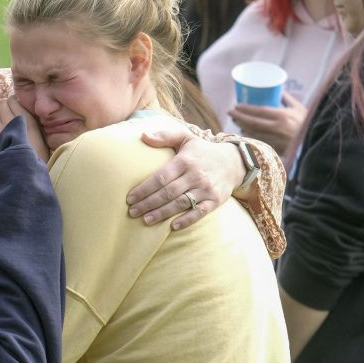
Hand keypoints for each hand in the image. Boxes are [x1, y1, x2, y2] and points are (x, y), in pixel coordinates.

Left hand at [0, 96, 48, 161]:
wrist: (20, 175)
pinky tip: (0, 135)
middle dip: (5, 106)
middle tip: (12, 114)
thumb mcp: (42, 140)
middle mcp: (8, 121)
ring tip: (5, 124)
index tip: (18, 107)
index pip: (13, 100)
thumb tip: (26, 116)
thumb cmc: (37, 159)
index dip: (14, 102)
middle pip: (1, 104)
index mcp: (24, 119)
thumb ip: (33, 125)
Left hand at [126, 127, 243, 229]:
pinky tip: (173, 226)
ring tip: (146, 220)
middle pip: (168, 192)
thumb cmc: (201, 151)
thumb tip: (143, 135)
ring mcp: (206, 189)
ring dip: (162, 213)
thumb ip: (165, 136)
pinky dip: (187, 220)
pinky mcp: (215, 200)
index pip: (161, 177)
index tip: (129, 198)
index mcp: (185, 161)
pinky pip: (200, 212)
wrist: (233, 162)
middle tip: (132, 212)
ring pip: (181, 203)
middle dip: (148, 203)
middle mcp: (195, 175)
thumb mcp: (185, 137)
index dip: (144, 188)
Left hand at [229, 92, 306, 154]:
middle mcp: (276, 128)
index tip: (236, 105)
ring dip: (242, 127)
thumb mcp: (299, 108)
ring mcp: (274, 140)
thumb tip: (278, 88)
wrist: (314, 142)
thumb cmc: (307, 123)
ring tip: (235, 121)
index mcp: (282, 116)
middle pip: (252, 122)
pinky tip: (244, 132)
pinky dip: (249, 136)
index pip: (259, 112)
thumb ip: (287, 98)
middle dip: (239, 117)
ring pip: (252, 133)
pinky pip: (257, 142)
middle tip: (231, 112)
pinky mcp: (274, 148)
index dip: (245, 109)